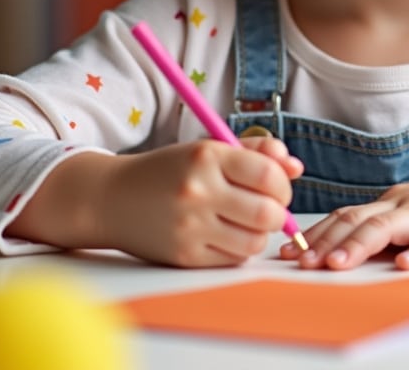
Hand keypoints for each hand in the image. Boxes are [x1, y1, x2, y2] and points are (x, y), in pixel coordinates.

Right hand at [10, 136, 301, 266]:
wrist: (111, 198)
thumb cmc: (168, 171)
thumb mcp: (208, 149)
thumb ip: (256, 152)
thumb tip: (297, 167)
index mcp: (206, 157)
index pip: (269, 176)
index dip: (283, 184)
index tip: (276, 186)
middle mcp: (198, 191)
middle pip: (268, 213)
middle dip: (277, 212)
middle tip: (268, 207)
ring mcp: (190, 227)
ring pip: (255, 242)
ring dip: (260, 233)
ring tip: (246, 222)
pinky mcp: (183, 255)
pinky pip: (232, 259)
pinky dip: (238, 249)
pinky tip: (226, 235)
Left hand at [286, 160, 408, 270]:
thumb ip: (390, 230)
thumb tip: (349, 252)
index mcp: (394, 202)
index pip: (346, 216)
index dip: (316, 235)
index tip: (287, 254)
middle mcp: (407, 203)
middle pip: (359, 220)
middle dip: (326, 242)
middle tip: (300, 263)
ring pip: (389, 227)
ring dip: (360, 246)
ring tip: (337, 266)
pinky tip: (407, 265)